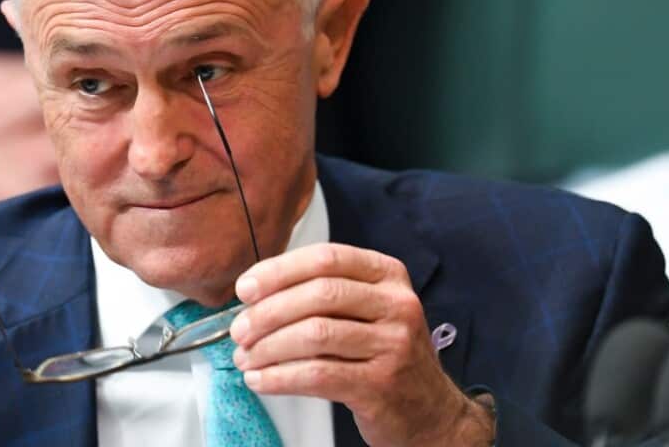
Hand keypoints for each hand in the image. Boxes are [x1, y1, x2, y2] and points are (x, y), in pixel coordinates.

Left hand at [229, 243, 494, 446]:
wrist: (429, 411)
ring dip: (268, 347)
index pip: (326, 258)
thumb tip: (256, 294)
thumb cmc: (385, 355)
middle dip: (268, 312)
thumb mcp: (368, 311)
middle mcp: (397, 304)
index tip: (245, 288)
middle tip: (239, 330)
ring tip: (246, 358)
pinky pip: (318, 375)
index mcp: (388, 275)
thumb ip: (324, 294)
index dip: (279, 270)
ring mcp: (394, 345)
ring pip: (314, 335)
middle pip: (318, 295)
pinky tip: (261, 380)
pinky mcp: (381, 384)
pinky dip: (280, 377)